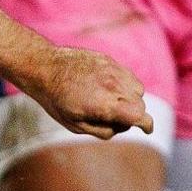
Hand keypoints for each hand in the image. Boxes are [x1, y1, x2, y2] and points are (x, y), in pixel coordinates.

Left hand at [23, 45, 153, 139]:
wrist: (44, 68)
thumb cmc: (57, 101)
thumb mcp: (76, 125)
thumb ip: (103, 129)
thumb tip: (121, 127)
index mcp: (104, 104)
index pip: (139, 115)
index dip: (146, 125)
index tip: (147, 129)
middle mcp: (112, 86)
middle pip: (140, 104)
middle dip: (133, 115)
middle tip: (111, 117)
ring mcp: (113, 70)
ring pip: (137, 89)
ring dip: (131, 99)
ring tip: (109, 101)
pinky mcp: (110, 61)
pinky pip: (129, 76)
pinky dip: (125, 85)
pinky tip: (107, 88)